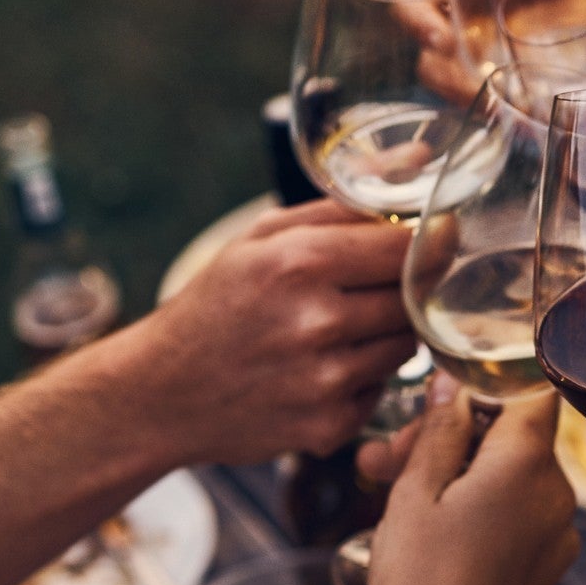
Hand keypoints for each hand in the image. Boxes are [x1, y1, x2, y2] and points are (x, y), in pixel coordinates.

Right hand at [133, 201, 417, 464]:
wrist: (161, 394)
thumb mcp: (262, 238)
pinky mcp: (330, 426)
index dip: (423, 244)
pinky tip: (320, 371)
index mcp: (298, 262)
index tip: (424, 245)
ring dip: (385, 333)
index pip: (406, 247)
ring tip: (337, 329)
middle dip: (402, 290)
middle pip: (413, 297)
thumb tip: (420, 158)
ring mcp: (325, 381)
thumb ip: (345, 202)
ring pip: (406, 345)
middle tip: (370, 290)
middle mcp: (316, 322)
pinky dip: (363, 378)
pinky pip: (381, 389)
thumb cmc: (216, 305)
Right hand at [369, 386, 576, 584]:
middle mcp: (556, 493)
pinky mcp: (548, 565)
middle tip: (387, 457)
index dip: (483, 386)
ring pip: (508, 477)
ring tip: (387, 490)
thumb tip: (454, 384)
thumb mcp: (416, 494)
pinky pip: (516, 515)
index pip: (529, 391)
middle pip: (510, 437)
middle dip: (450, 437)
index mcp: (526, 464)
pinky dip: (478, 509)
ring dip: (455, 474)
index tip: (440, 400)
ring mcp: (557, 533)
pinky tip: (429, 527)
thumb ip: (439, 431)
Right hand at [395, 0, 585, 103]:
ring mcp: (477, 48)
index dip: (416, 22)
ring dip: (472, 105)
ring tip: (509, 119)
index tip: (442, 42)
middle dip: (450, 84)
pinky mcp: (498, 73)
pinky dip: (498, 113)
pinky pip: (482, 97)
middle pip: (430, 58)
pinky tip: (527, 125)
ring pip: (451, 85)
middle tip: (486, 101)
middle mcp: (460, 14)